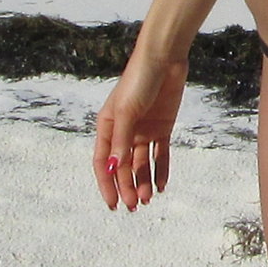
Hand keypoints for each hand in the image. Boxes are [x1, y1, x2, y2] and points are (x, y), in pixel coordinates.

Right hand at [92, 53, 184, 209]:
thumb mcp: (127, 112)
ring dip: (143, 182)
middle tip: (135, 207)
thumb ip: (121, 141)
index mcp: (107, 127)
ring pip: (141, 164)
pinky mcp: (162, 128)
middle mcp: (123, 132)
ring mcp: (143, 131)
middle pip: (123, 167)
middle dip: (127, 188)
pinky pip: (160, 155)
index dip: (107, 184)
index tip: (113, 204)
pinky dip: (160, 170)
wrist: (164, 60)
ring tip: (149, 200)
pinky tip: (162, 186)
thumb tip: (114, 168)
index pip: (103, 163)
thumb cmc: (138, 80)